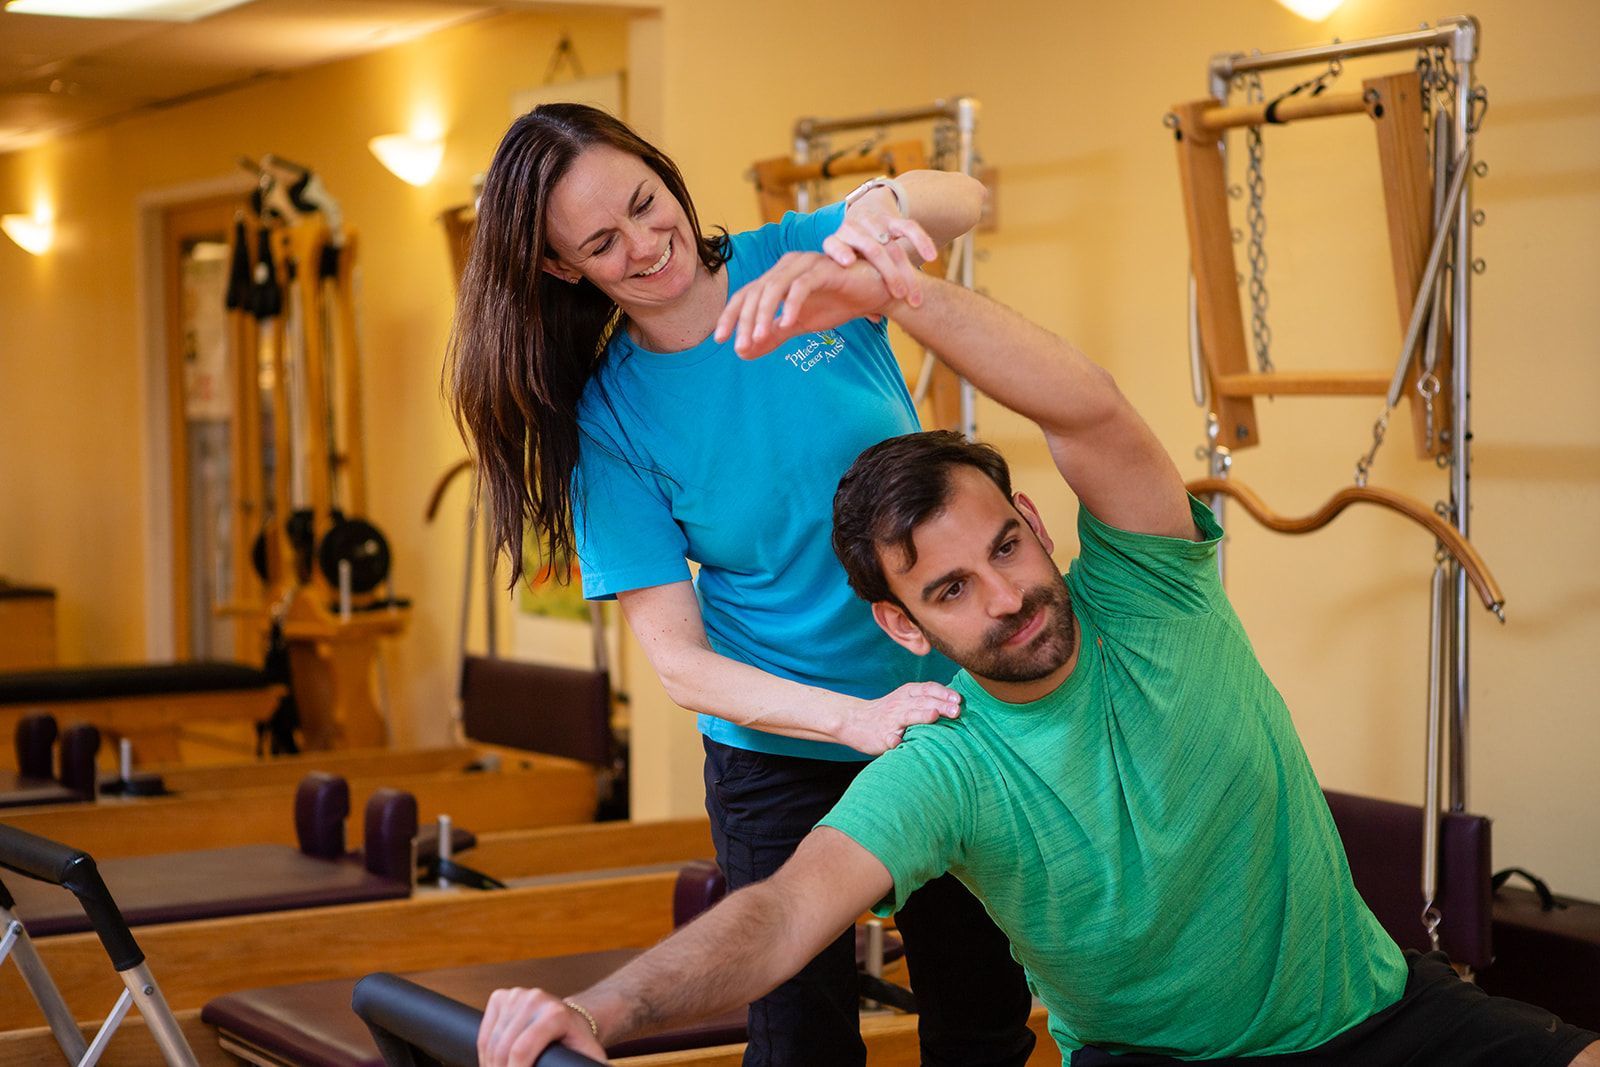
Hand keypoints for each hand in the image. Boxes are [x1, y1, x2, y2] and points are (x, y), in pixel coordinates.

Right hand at [479, 988, 607, 1066]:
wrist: (573, 1018)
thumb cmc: (579, 1042)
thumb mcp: (588, 1058)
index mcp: (556, 1014)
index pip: (521, 1051)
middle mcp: (535, 999)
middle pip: (503, 1048)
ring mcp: (517, 995)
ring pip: (490, 1042)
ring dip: (490, 1064)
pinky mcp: (502, 997)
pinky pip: (484, 1032)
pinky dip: (484, 1053)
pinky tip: (493, 1063)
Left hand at [713, 252, 895, 359]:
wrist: (874, 294)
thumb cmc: (836, 303)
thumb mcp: (799, 325)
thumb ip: (772, 336)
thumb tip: (744, 353)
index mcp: (777, 278)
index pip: (746, 295)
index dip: (731, 316)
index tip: (720, 340)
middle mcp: (786, 267)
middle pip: (756, 292)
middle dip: (744, 320)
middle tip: (740, 346)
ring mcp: (804, 265)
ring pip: (774, 288)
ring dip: (763, 315)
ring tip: (758, 338)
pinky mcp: (824, 270)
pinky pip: (802, 286)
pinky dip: (792, 305)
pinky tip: (786, 323)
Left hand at [822, 206, 937, 307]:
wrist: (865, 216)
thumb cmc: (854, 255)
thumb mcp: (846, 270)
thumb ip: (854, 292)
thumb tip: (875, 316)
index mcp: (835, 242)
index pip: (833, 244)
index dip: (839, 252)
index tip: (848, 262)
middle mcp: (853, 229)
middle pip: (871, 249)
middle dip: (888, 274)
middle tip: (900, 296)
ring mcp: (874, 222)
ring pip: (892, 245)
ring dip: (905, 270)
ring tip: (915, 294)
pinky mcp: (893, 218)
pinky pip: (908, 227)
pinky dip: (921, 241)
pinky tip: (932, 257)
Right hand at [837, 682, 961, 754]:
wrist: (856, 721)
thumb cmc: (889, 712)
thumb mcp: (907, 699)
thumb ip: (928, 699)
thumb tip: (958, 704)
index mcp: (908, 693)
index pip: (928, 688)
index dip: (944, 693)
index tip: (959, 699)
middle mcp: (901, 704)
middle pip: (923, 701)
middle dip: (941, 705)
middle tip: (957, 711)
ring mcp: (891, 720)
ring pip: (908, 715)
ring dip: (922, 715)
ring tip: (934, 715)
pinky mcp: (882, 736)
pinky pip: (889, 737)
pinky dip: (894, 739)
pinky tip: (899, 741)